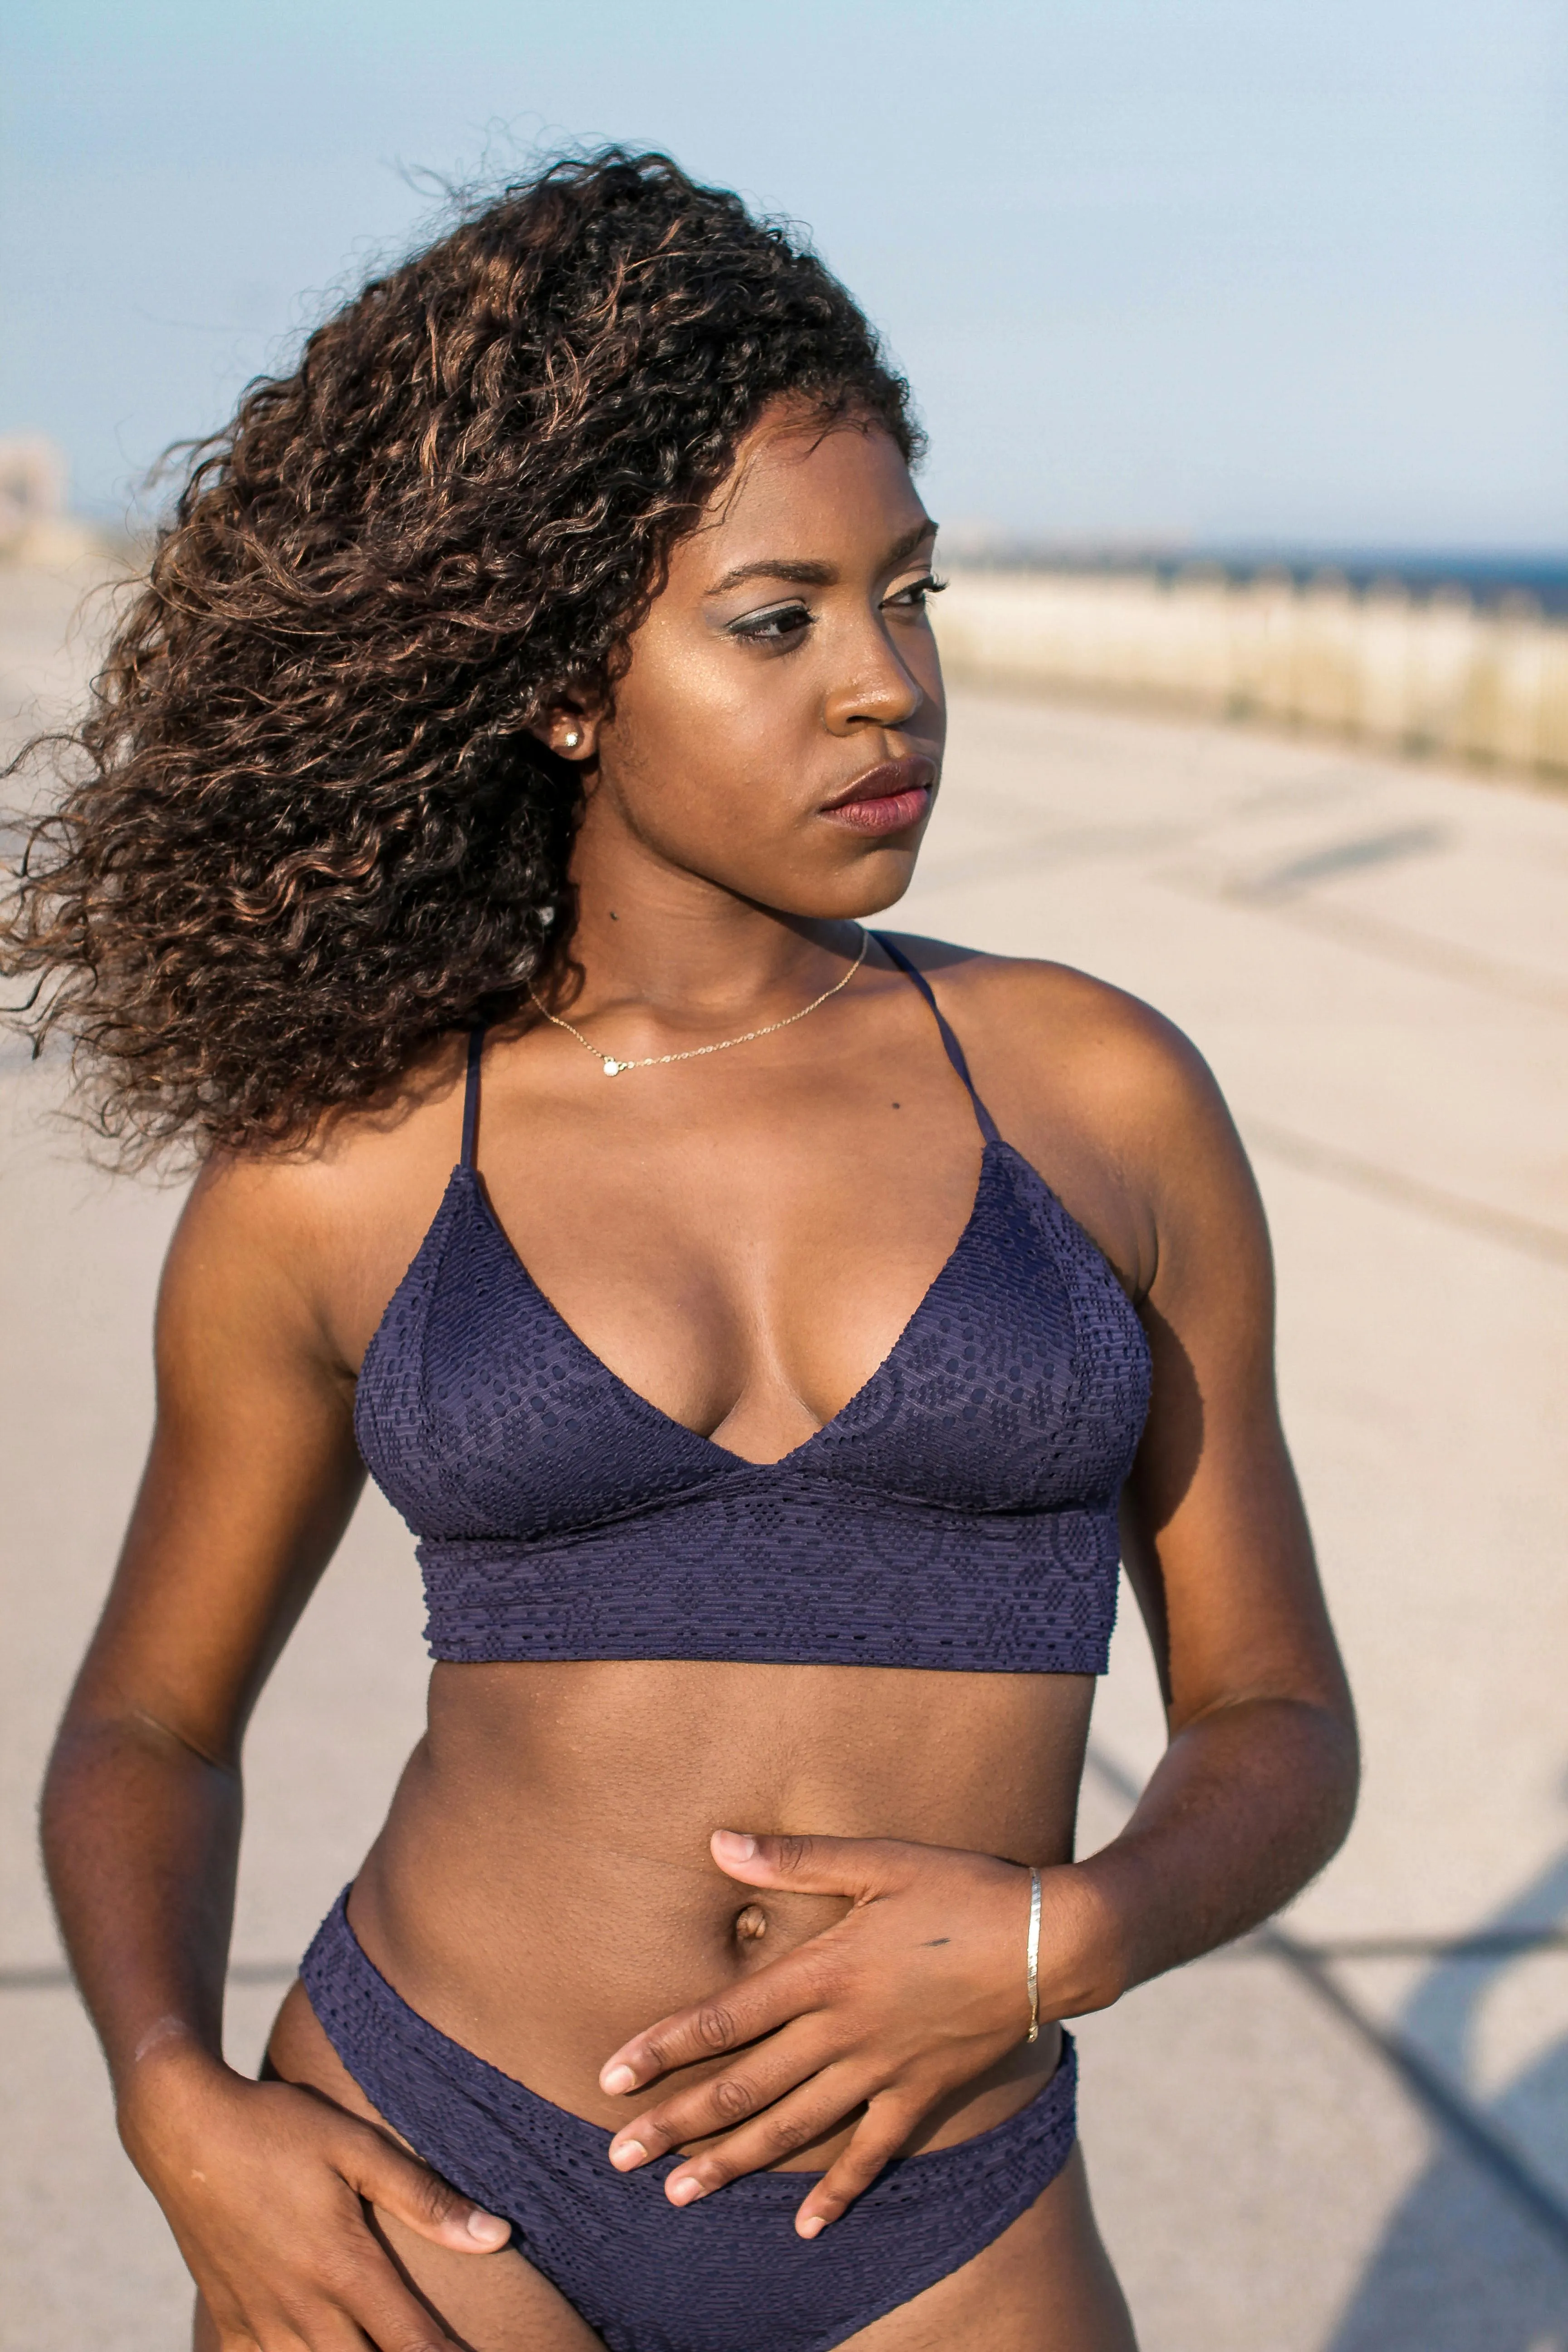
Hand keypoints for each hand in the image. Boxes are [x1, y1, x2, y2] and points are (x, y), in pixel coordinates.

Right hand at [120, 2040, 509, 2349]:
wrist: (182, 2128)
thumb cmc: (277, 2128)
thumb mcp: (357, 2146)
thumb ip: (425, 2197)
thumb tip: (499, 2236)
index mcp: (342, 2266)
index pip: (410, 2343)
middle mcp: (301, 2306)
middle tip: (429, 2350)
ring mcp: (259, 2320)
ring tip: (375, 2346)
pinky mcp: (227, 2319)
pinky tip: (309, 2350)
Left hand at [597, 1831, 1099, 2238]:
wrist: (1049, 1940)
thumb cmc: (960, 1886)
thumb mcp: (877, 1859)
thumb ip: (796, 1858)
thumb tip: (719, 1842)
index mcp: (825, 1972)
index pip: (724, 2018)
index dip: (665, 2048)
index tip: (611, 2078)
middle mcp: (843, 2030)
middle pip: (744, 2087)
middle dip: (677, 2125)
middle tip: (620, 2158)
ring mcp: (883, 2070)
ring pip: (791, 2129)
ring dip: (732, 2165)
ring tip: (679, 2194)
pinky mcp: (922, 2095)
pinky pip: (870, 2154)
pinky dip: (836, 2193)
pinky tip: (805, 2226)